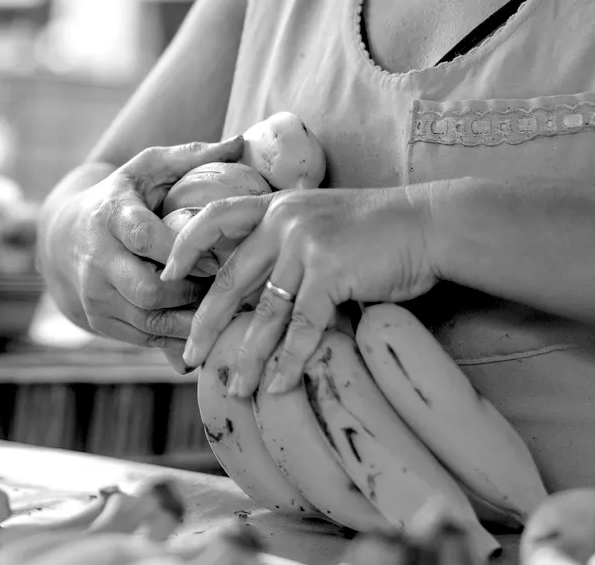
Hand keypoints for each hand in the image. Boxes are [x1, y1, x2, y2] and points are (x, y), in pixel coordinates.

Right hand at [40, 136, 245, 355]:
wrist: (65, 236)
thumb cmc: (123, 196)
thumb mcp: (149, 168)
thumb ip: (192, 155)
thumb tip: (241, 143)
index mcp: (111, 216)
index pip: (144, 238)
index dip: (183, 251)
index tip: (217, 255)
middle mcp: (97, 259)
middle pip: (148, 290)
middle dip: (192, 293)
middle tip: (225, 285)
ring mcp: (95, 295)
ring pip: (149, 322)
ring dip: (190, 320)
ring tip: (220, 306)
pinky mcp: (99, 320)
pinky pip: (145, 339)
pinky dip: (177, 336)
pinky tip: (203, 323)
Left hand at [163, 185, 437, 396]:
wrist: (428, 224)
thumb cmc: (379, 230)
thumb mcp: (322, 222)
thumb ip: (288, 243)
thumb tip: (258, 290)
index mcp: (277, 206)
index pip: (214, 217)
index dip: (185, 247)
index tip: (165, 276)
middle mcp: (284, 220)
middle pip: (230, 279)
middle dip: (206, 324)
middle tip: (190, 357)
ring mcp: (306, 245)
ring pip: (264, 312)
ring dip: (249, 356)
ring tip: (237, 388)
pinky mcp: (331, 270)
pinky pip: (302, 326)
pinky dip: (290, 360)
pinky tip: (280, 385)